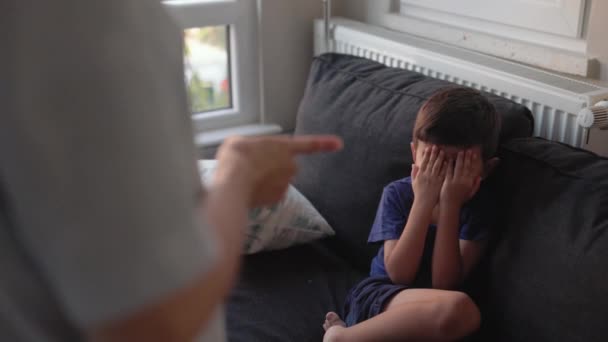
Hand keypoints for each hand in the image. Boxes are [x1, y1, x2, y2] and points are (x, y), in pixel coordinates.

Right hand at [214, 135, 342, 207]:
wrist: (233, 182)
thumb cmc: (237, 156)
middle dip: (274, 166)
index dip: (325, 144)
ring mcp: (286, 183)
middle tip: (254, 165)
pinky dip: (263, 192)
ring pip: (278, 180)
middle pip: (286, 165)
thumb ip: (254, 147)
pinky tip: (249, 189)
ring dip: (267, 179)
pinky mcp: (278, 198)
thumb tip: (252, 156)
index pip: (309, 144)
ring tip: (248, 178)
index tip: (339, 144)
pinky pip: (272, 194)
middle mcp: (290, 165)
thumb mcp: (242, 142)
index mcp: (284, 147)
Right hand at [411, 145, 447, 207]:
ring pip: (437, 166)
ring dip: (440, 158)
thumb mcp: (414, 182)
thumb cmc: (418, 193)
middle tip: (437, 146)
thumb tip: (413, 164)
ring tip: (443, 152)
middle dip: (434, 154)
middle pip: (431, 162)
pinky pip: (443, 173)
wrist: (424, 202)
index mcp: (420, 174)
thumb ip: (413, 173)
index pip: (424, 162)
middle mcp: (427, 175)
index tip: (429, 148)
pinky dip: (445, 167)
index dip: (426, 155)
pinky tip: (448, 162)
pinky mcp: (439, 182)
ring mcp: (433, 179)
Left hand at [440, 150, 480, 206]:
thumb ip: (475, 185)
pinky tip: (448, 159)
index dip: (473, 161)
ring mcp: (455, 181)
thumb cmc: (460, 200)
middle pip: (466, 167)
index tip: (474, 154)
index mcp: (469, 183)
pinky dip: (449, 165)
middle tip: (467, 150)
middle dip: (467, 157)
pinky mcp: (447, 182)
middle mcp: (463, 181)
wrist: (450, 205)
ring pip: (458, 167)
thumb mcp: (470, 194)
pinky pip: (448, 171)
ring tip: (460, 152)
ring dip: (459, 159)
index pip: (472, 170)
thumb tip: (479, 177)